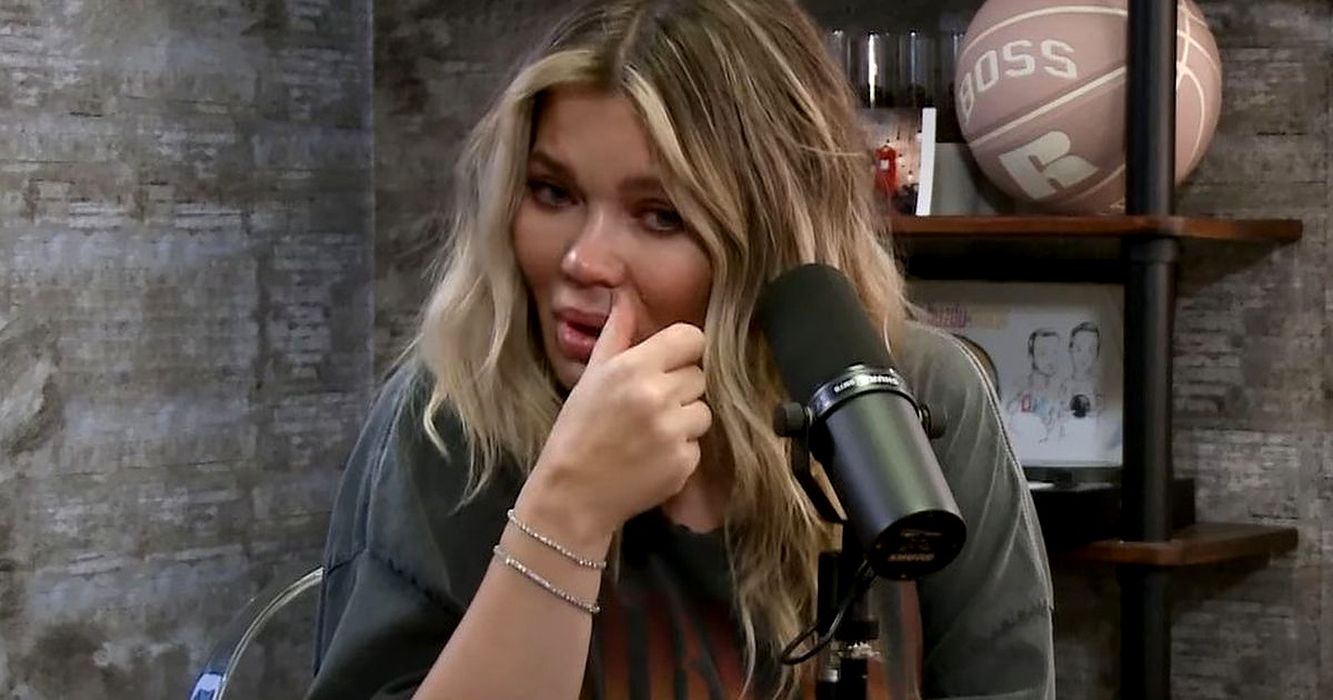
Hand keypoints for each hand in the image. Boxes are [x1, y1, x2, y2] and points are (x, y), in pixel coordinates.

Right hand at [516, 292, 710, 547]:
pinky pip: (698, 443)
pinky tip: (652, 456)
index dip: (683, 350)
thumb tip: (626, 296)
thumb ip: (616, 334)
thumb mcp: (591, 376)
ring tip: (651, 432)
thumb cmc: (577, 430)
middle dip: (679, 388)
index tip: (670, 364)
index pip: (691, 338)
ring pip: (703, 410)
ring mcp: (674, 431)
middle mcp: (658, 396)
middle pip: (698, 375)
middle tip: (649, 405)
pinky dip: (680, 449)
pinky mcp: (684, 462)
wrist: (573, 493)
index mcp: (634, 367)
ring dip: (684, 419)